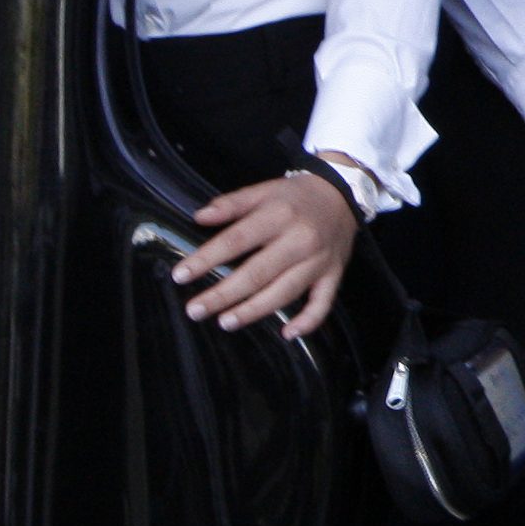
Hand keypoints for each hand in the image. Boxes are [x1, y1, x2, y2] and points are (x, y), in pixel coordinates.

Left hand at [174, 169, 359, 336]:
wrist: (343, 195)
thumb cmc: (296, 196)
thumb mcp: (264, 191)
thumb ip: (232, 203)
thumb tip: (200, 217)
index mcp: (280, 215)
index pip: (237, 240)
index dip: (207, 259)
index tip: (181, 275)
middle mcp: (300, 240)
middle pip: (257, 273)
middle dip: (223, 294)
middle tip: (195, 310)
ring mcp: (319, 260)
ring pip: (285, 292)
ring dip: (254, 310)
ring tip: (225, 322)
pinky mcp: (333, 274)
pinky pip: (323, 302)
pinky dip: (308, 321)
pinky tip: (288, 334)